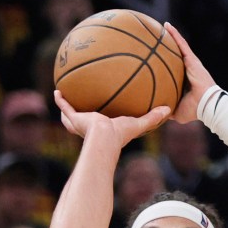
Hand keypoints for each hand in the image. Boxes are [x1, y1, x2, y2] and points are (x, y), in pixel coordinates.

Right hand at [53, 91, 169, 145]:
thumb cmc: (120, 134)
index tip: (104, 109)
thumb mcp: (139, 124)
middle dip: (81, 112)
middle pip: (84, 118)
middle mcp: (90, 126)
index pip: (102, 121)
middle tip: (82, 100)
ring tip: (65, 94)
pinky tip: (57, 90)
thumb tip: (169, 110)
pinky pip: (64, 107)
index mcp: (104, 128)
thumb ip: (153, 117)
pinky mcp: (73, 118)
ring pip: (71, 114)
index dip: (103, 116)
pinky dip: (60, 100)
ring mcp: (80, 122)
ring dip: (68, 106)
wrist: (104, 137)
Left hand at [164, 22, 214, 122]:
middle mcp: (187, 70)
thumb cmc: (195, 110)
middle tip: (157, 38)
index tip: (155, 57)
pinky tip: (167, 26)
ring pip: (179, 46)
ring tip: (162, 26)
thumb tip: (156, 113)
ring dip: (171, 36)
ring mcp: (190, 63)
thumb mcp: (177, 111)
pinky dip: (175, 35)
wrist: (207, 105)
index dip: (166, 63)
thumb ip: (168, 109)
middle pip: (175, 55)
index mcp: (183, 81)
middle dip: (168, 46)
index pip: (173, 69)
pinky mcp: (192, 60)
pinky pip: (182, 44)